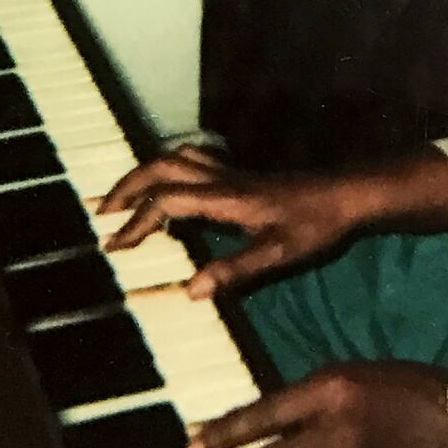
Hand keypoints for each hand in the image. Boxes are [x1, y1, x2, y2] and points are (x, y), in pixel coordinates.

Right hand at [98, 143, 360, 296]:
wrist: (345, 194)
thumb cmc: (316, 224)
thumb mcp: (279, 254)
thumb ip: (235, 270)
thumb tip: (190, 290)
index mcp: (227, 197)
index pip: (168, 200)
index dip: (137, 221)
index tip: (114, 246)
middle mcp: (223, 178)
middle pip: (162, 166)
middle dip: (127, 186)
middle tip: (102, 214)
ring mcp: (231, 172)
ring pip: (176, 157)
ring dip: (145, 174)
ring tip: (123, 200)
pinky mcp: (239, 174)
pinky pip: (192, 161)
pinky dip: (168, 170)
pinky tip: (166, 190)